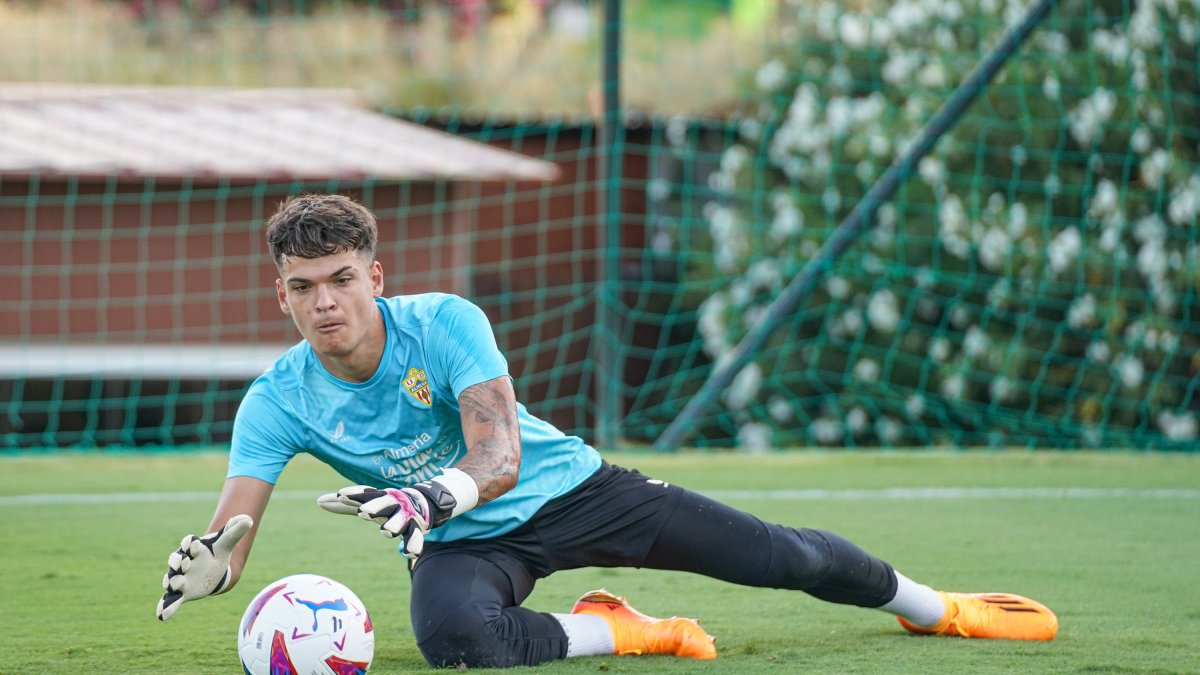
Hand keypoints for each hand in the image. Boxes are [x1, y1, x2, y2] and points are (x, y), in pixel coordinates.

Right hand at [156, 514, 252, 620]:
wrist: (213, 570)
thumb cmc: (216, 554)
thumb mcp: (227, 544)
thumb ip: (235, 532)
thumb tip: (249, 519)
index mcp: (194, 549)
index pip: (188, 543)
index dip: (189, 543)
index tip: (193, 543)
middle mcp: (184, 563)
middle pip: (176, 560)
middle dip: (177, 561)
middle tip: (182, 563)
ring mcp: (181, 578)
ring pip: (172, 580)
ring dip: (172, 582)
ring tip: (174, 585)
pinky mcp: (182, 593)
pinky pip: (171, 601)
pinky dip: (166, 607)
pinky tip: (161, 616)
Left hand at [317, 486, 431, 558]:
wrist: (422, 503)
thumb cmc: (387, 505)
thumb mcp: (367, 503)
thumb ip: (345, 505)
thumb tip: (318, 502)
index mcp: (379, 497)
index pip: (365, 493)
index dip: (354, 494)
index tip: (340, 495)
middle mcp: (393, 504)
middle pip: (384, 503)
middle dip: (375, 507)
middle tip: (363, 513)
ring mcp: (405, 516)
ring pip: (401, 520)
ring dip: (394, 525)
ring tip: (387, 532)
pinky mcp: (415, 528)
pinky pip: (415, 537)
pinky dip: (413, 544)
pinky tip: (410, 554)